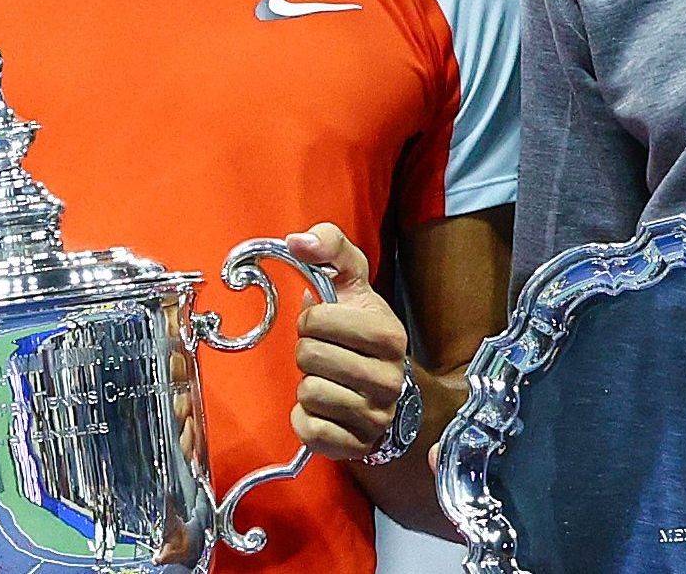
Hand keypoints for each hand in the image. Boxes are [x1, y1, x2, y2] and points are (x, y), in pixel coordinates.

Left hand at [285, 223, 409, 460]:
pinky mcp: (355, 446)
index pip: (318, 319)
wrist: (390, 391)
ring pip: (308, 393)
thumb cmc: (362, 331)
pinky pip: (309, 430)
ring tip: (329, 379)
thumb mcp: (352, 282)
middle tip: (325, 353)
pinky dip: (306, 418)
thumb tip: (295, 240)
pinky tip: (324, 408)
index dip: (312, 318)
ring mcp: (375, 417)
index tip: (326, 324)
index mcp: (389, 335)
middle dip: (308, 352)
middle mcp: (389, 379)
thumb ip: (329, 247)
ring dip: (308, 384)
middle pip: (309, 356)